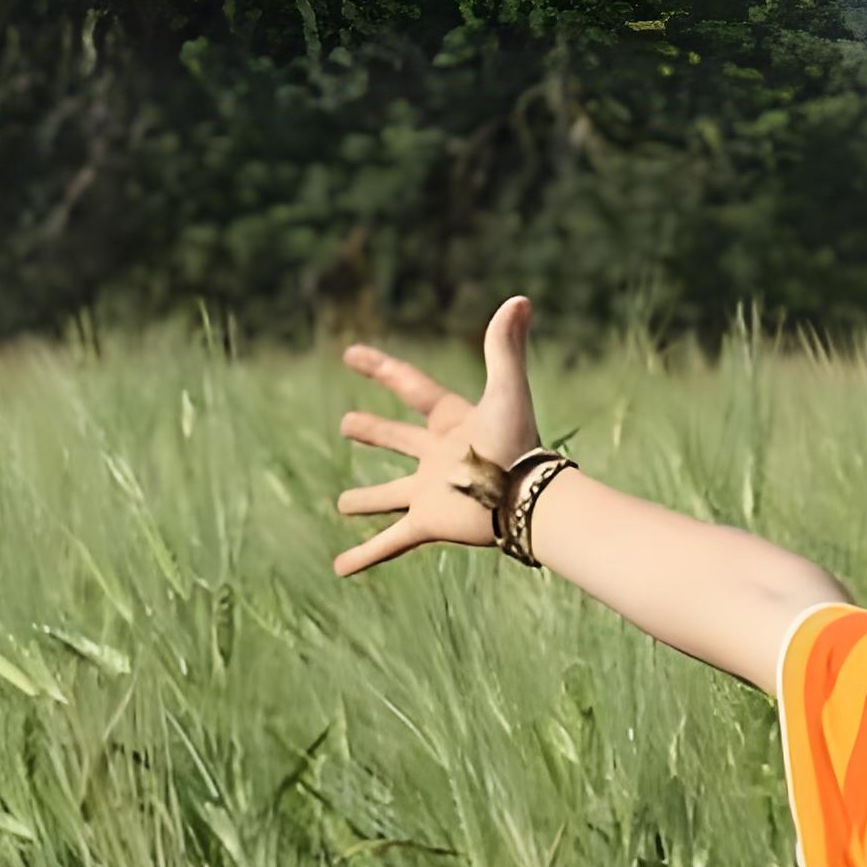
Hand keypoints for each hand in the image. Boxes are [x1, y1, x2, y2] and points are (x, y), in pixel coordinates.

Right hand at [333, 295, 543, 576]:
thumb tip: (520, 298)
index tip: (351, 354)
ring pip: (390, 496)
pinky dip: (365, 556)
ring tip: (343, 505)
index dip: (381, 369)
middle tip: (346, 424)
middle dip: (373, 433)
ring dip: (367, 501)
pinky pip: (389, 543)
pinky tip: (340, 568)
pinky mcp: (429, 523)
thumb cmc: (518, 445)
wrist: (527, 499)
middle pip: (399, 440)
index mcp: (452, 422)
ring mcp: (431, 492)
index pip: (411, 387)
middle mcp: (438, 456)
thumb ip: (505, 346)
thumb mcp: (506, 391)